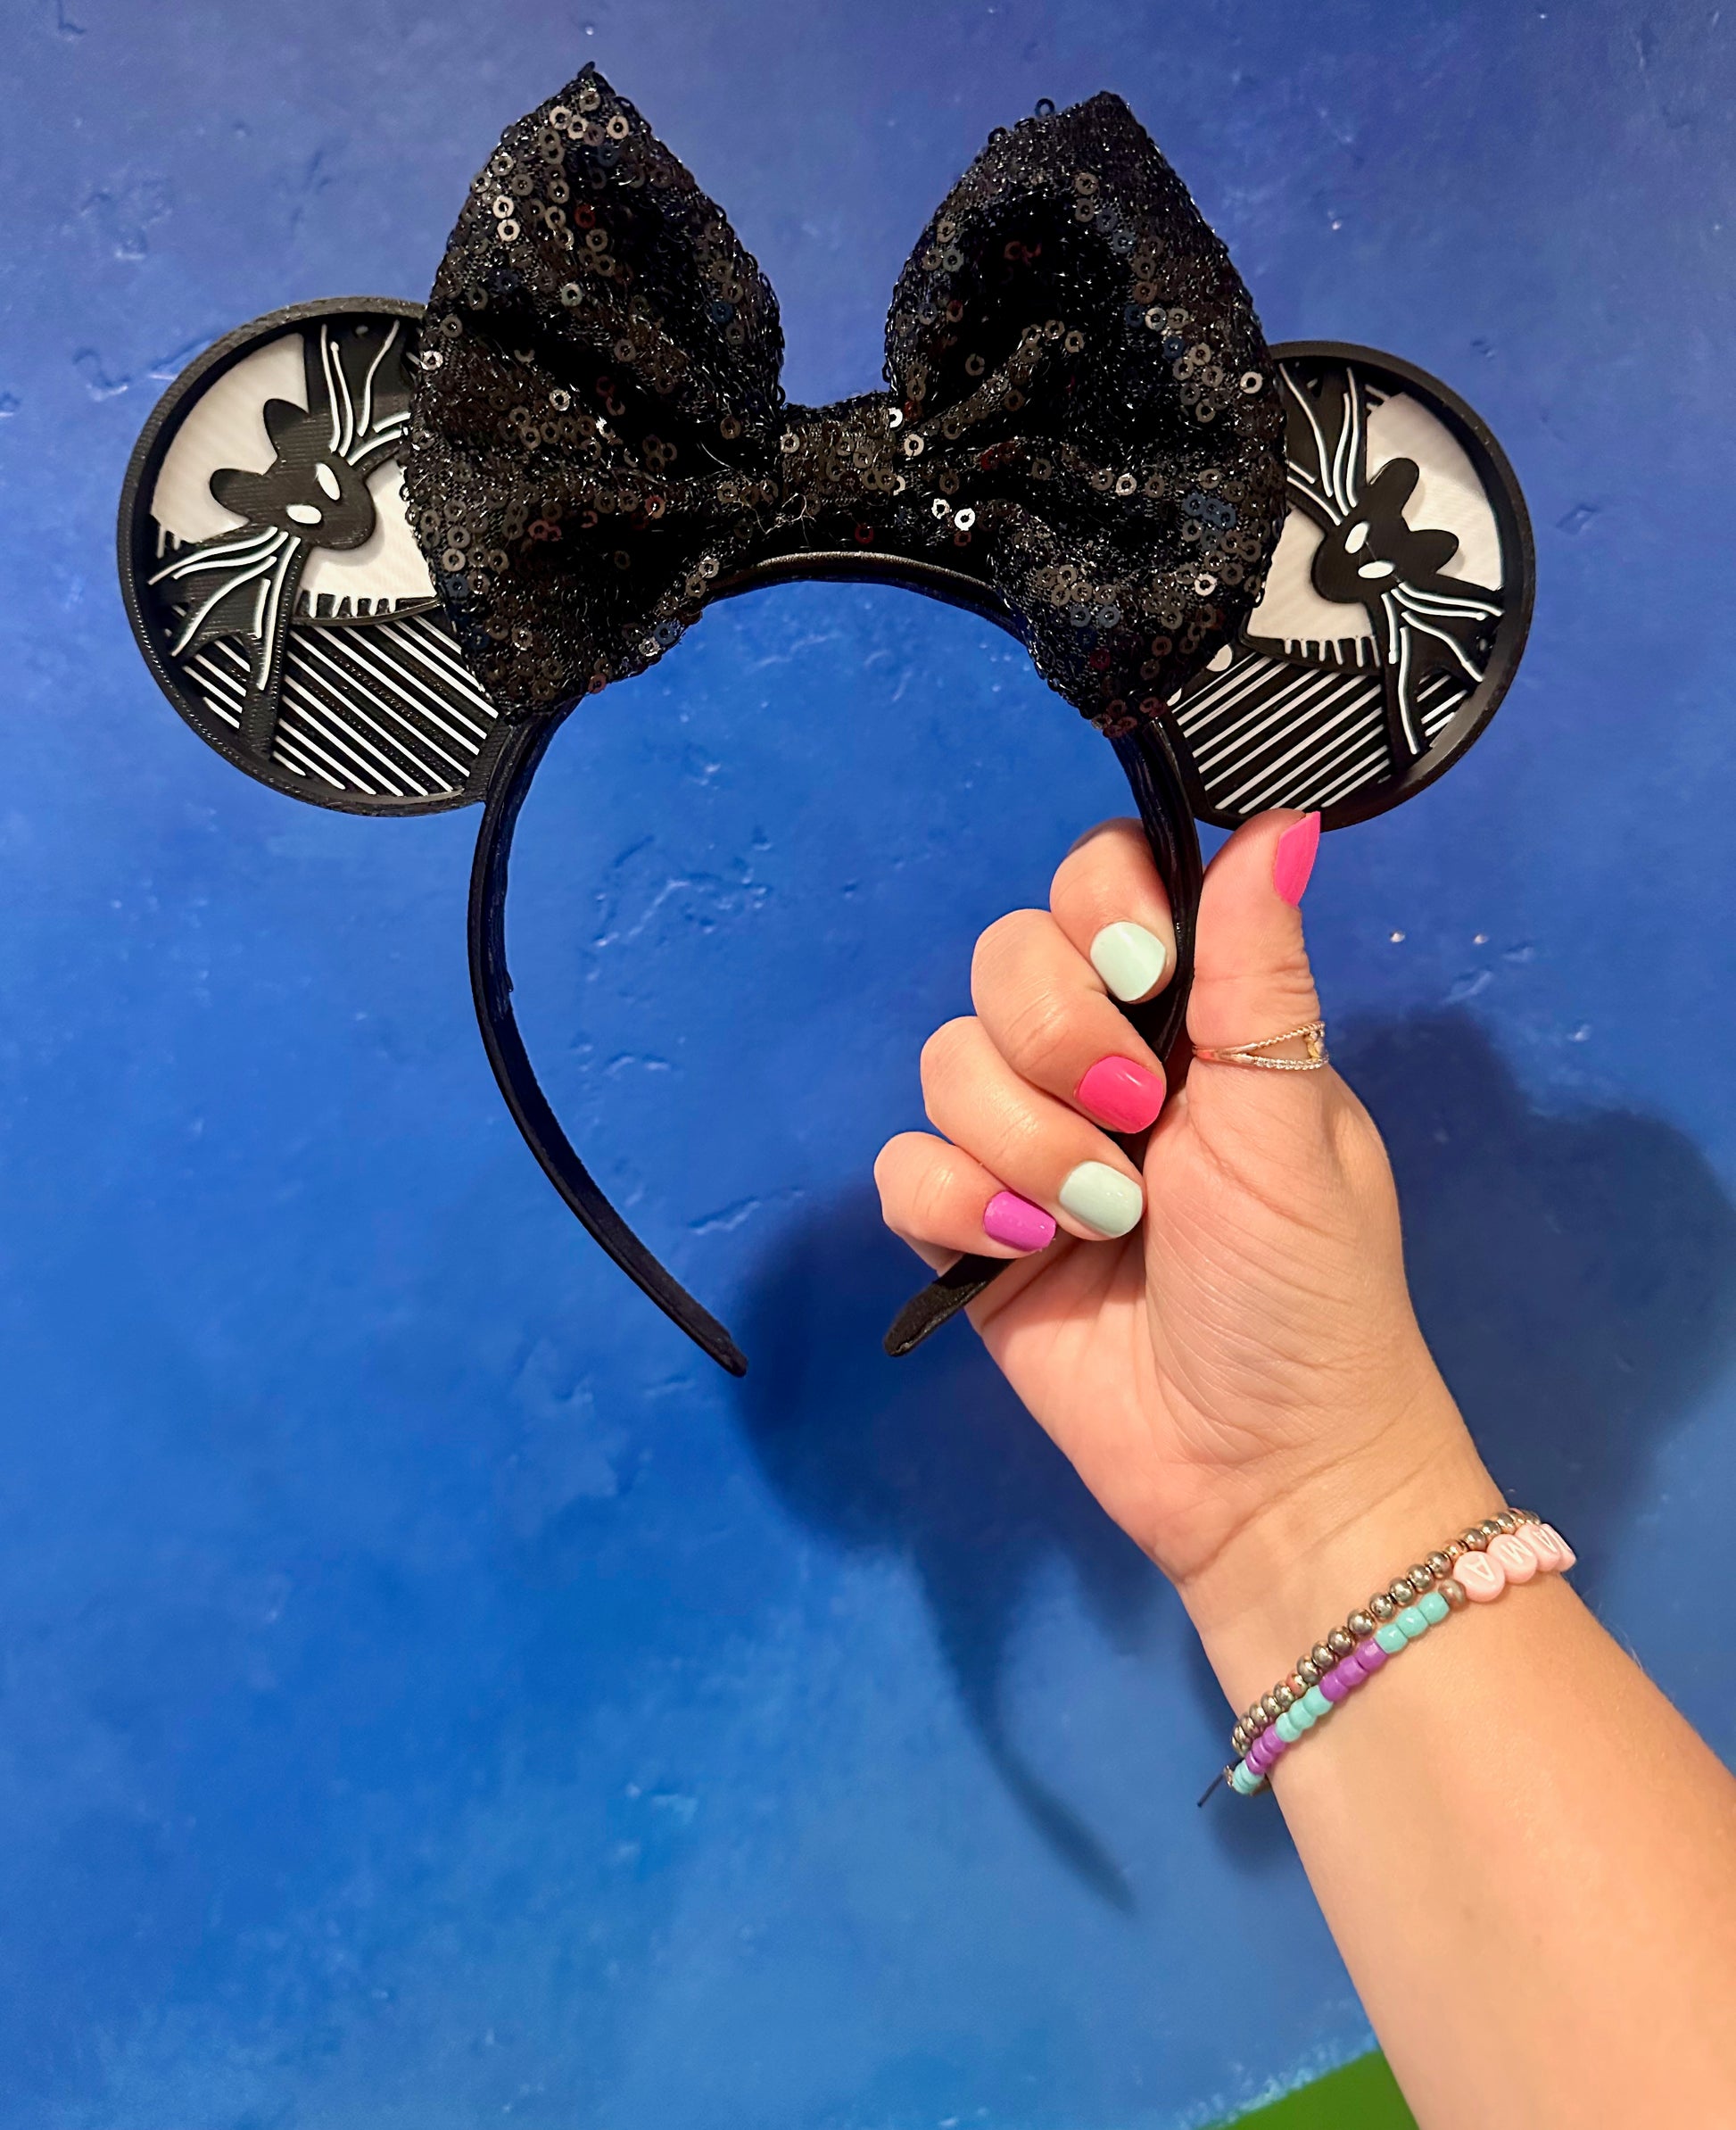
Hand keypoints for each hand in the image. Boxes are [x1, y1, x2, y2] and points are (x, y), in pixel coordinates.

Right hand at [875, 808, 1491, 1640]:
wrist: (1262, 1471)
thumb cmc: (1307, 1292)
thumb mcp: (1293, 1125)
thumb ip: (1261, 976)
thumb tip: (1286, 817)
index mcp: (1191, 1017)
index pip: (1099, 885)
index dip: (1096, 910)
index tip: (1140, 974)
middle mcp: (1100, 1060)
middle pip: (1003, 960)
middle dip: (1055, 1041)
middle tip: (1136, 1125)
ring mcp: (1027, 1145)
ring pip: (946, 1062)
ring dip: (1020, 1142)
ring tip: (1103, 1221)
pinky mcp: (969, 1231)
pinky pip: (904, 1165)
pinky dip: (957, 1205)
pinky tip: (1025, 1254)